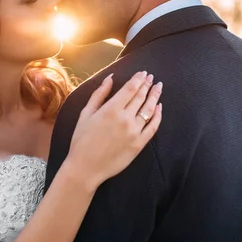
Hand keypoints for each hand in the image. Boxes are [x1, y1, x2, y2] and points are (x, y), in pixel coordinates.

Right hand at [67, 71, 162, 191]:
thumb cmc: (82, 140)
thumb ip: (99, 94)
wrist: (86, 167)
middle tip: (151, 77)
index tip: (143, 73)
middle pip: (141, 97)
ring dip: (155, 96)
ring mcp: (134, 132)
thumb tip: (110, 78)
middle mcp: (125, 118)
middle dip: (147, 85)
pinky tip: (159, 107)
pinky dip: (157, 115)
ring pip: (149, 109)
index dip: (138, 79)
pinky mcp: (139, 144)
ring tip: (158, 87)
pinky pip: (153, 127)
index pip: (130, 89)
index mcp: (111, 109)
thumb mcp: (86, 114)